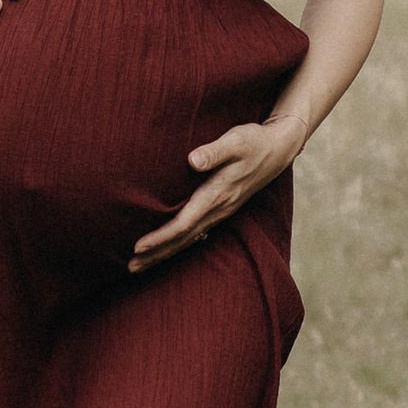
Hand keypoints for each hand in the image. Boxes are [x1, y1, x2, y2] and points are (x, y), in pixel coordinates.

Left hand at [130, 119, 298, 269]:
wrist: (277, 150)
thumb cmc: (252, 142)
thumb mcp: (235, 140)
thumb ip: (214, 151)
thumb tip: (192, 161)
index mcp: (217, 194)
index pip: (184, 222)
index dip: (161, 236)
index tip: (138, 246)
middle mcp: (218, 209)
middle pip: (183, 239)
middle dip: (156, 253)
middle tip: (130, 267)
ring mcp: (220, 212)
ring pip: (189, 239)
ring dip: (164, 253)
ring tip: (138, 265)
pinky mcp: (220, 210)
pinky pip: (195, 234)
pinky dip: (177, 245)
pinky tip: (164, 250)